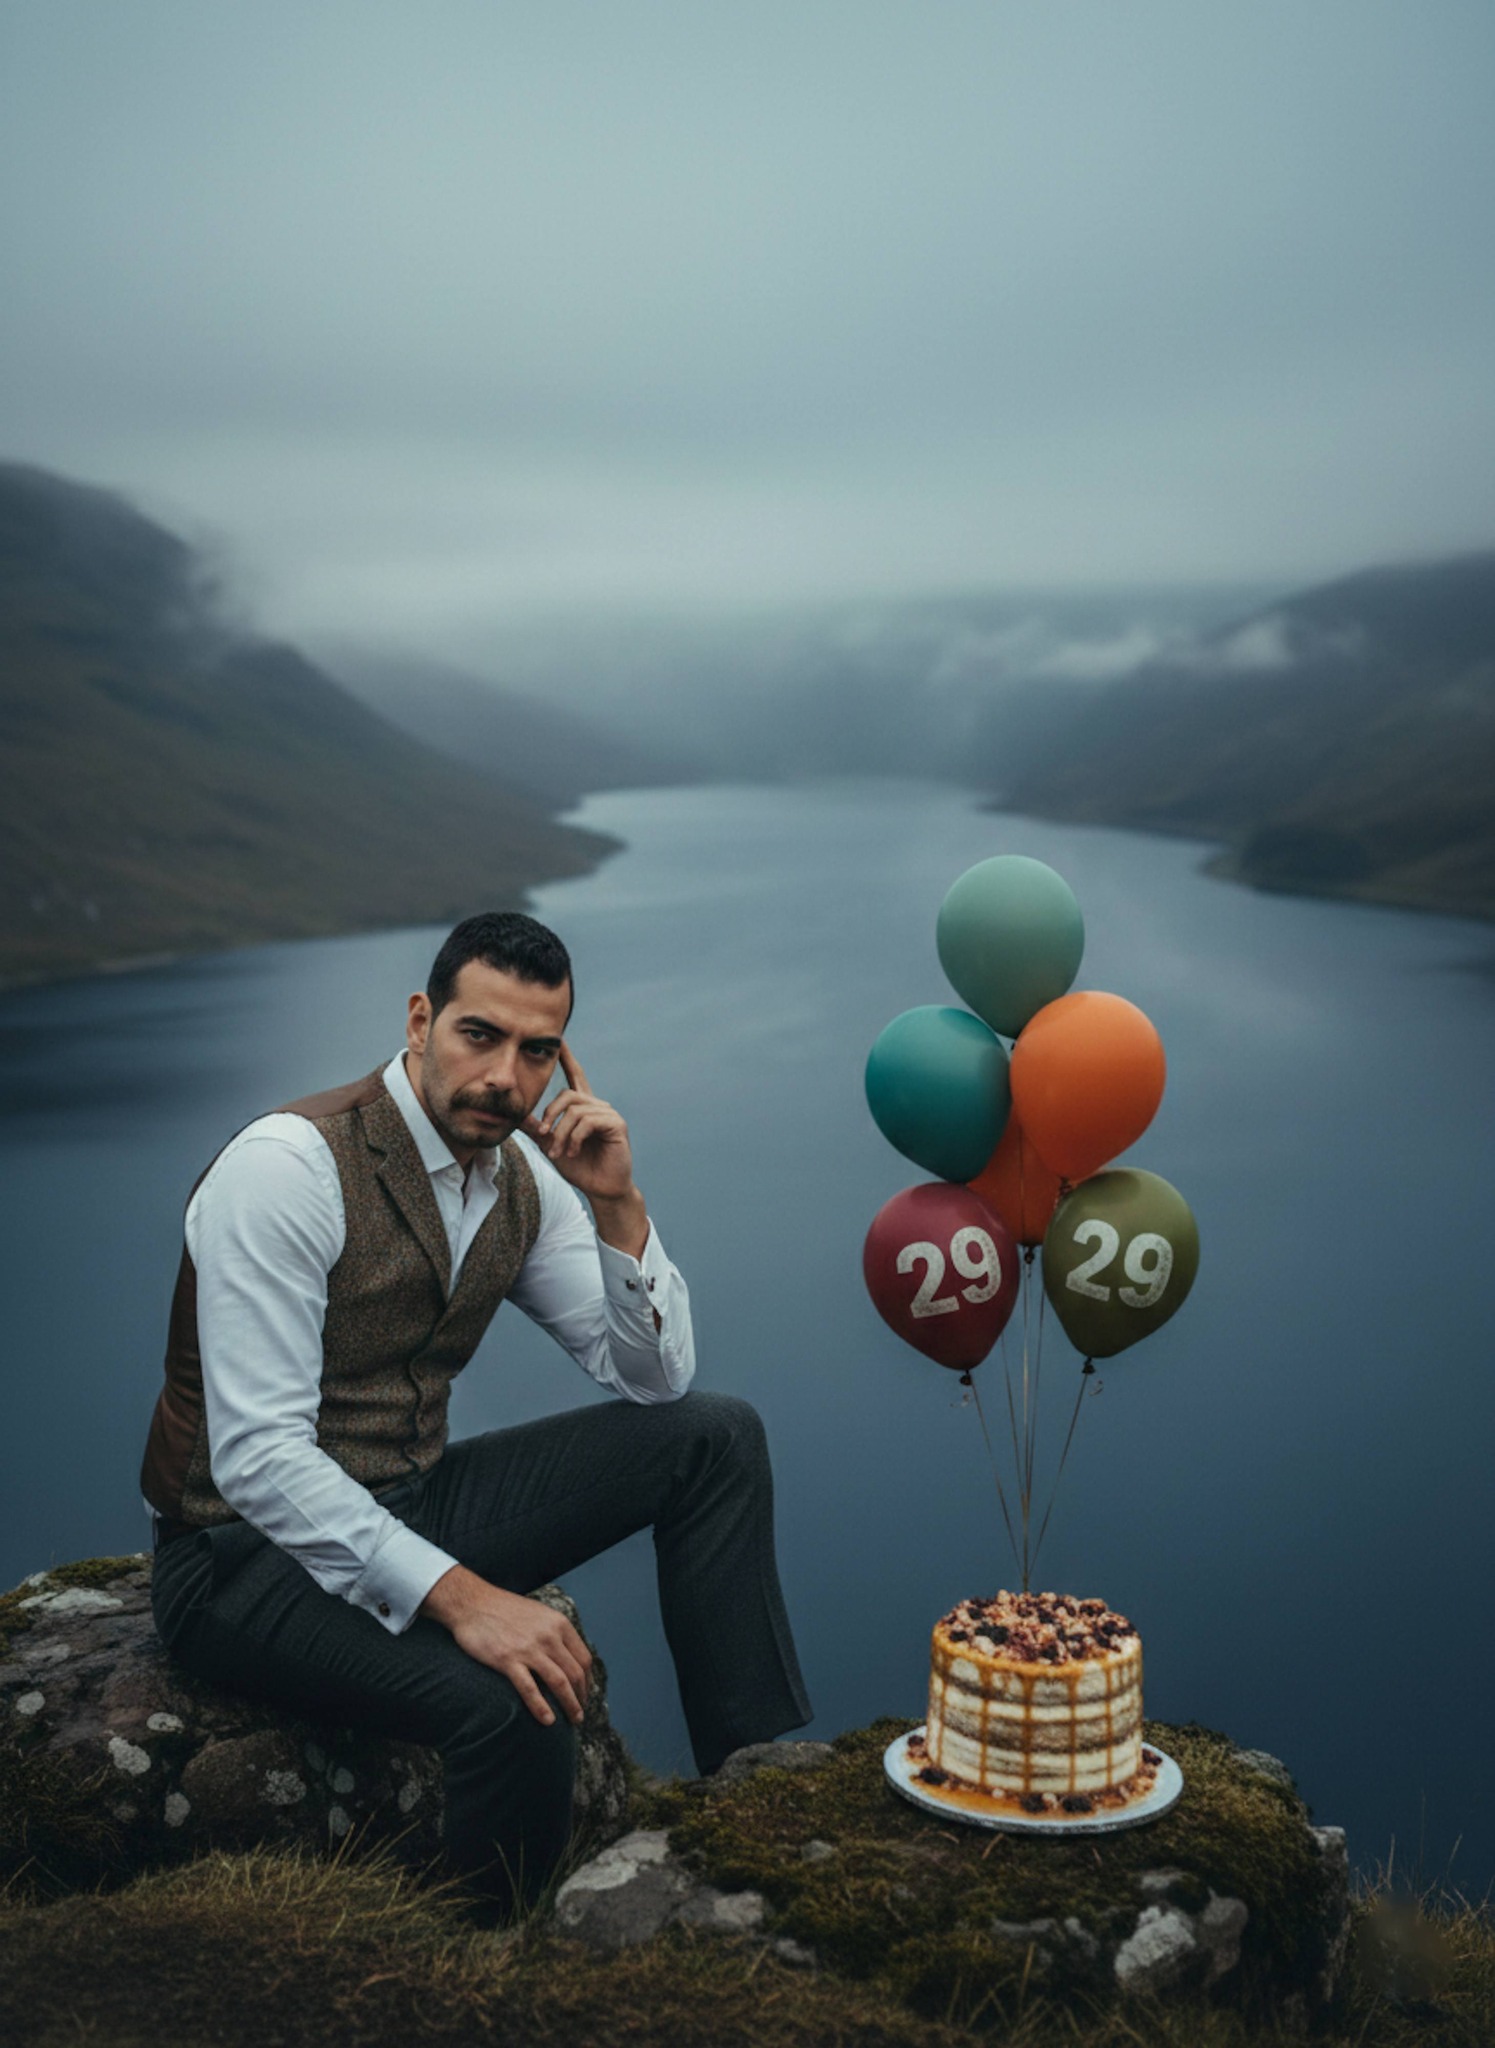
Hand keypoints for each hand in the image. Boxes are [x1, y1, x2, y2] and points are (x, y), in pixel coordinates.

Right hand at [420, 1566, 591, 1727]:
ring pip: (559, 1682)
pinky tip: (548, 1721)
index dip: (588, 1681)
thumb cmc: (504, 1610)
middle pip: (575, 1673)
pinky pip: (530, 1688)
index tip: (584, 1694)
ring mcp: (529, 1648)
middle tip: (580, 1714)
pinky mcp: (508, 1660)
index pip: (584, 1658)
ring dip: (570, 1705)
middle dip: (581, 1697)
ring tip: (573, 1721)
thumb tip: (566, 1657)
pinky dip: (541, 1707)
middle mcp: (549, 1636)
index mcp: (559, 1624)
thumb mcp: (539, 1614)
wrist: (471, 1603)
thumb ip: (554, 1633)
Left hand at [524, 1044, 649, 1256]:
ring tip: (559, 1152)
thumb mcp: (552, 1146)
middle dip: (550, 1115)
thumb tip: (516, 1115)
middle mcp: (597, 1106)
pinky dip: (574, 1137)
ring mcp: (608, 1114)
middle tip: (544, 1136)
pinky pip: (587, 1121)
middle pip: (567, 1095)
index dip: (567, 1058)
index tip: (560, 1040)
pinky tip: (573, 1151)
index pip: (575, 1075)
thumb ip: (537, 1129)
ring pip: (575, 1110)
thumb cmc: (580, 1167)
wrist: (601, 1188)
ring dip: (561, 1133)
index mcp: (583, 1108)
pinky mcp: (616, 1124)